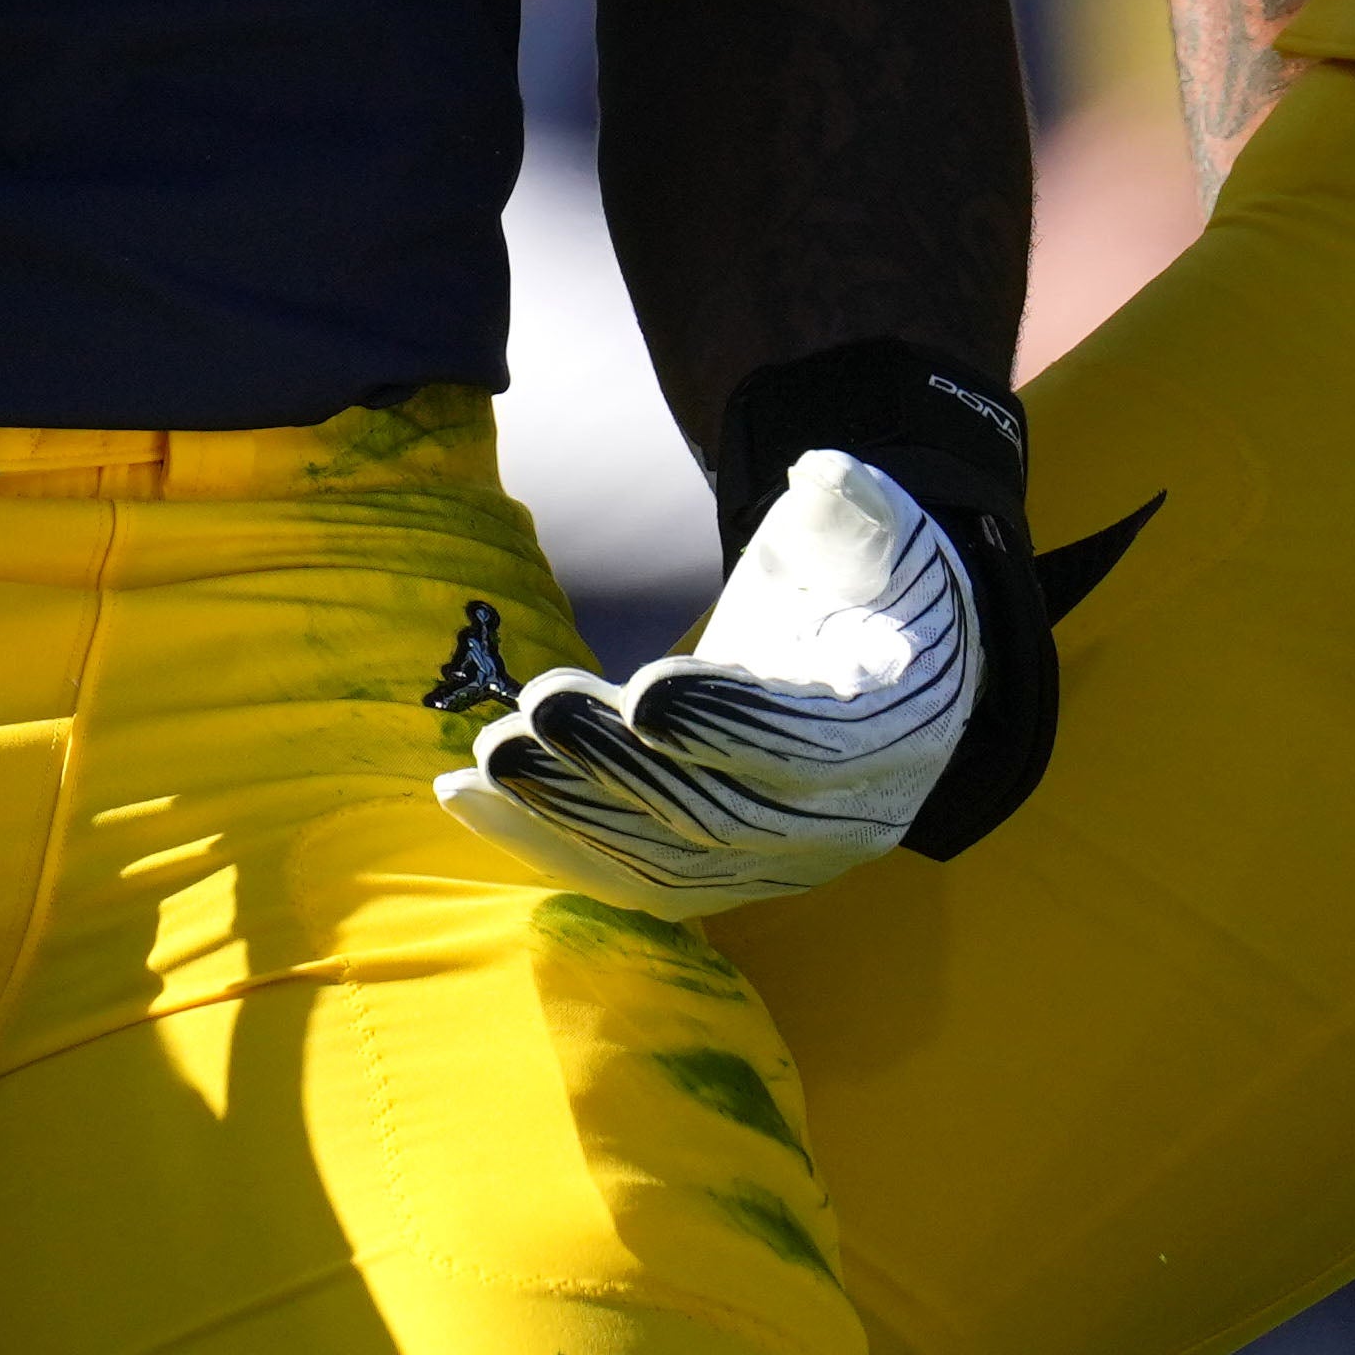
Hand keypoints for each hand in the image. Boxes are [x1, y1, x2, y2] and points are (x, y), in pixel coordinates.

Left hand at [435, 450, 978, 912]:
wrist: (880, 676)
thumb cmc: (867, 589)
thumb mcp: (876, 533)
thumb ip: (853, 508)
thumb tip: (822, 477)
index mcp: (889, 731)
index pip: (808, 748)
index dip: (726, 726)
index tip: (644, 692)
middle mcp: (839, 822)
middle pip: (718, 817)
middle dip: (618, 770)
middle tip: (534, 714)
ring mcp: (773, 864)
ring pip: (663, 862)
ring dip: (567, 811)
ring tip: (488, 755)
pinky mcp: (713, 877)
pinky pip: (623, 876)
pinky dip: (543, 842)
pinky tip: (465, 800)